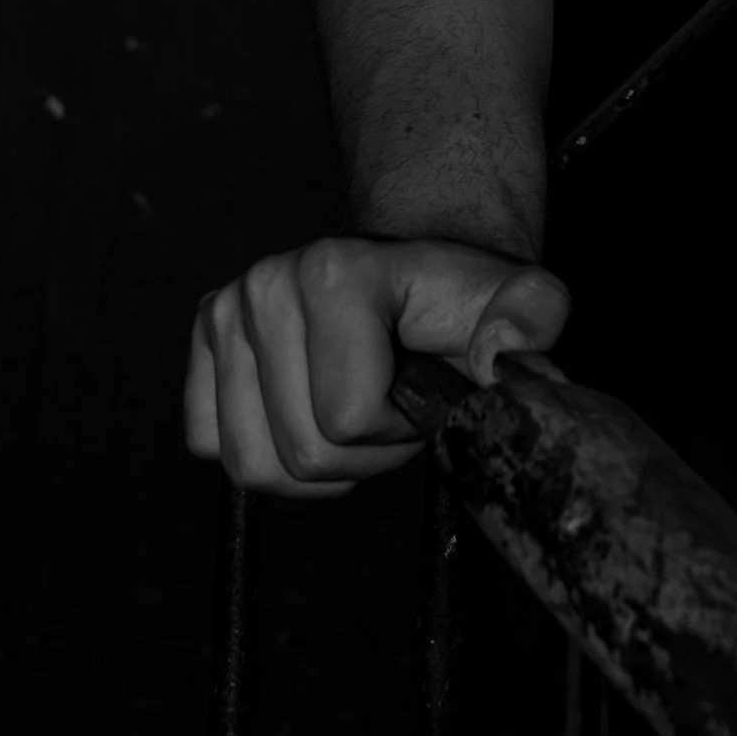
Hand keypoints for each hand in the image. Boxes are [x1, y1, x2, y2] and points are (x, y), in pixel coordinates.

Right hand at [185, 236, 569, 496]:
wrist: (414, 275)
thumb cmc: (461, 300)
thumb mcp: (521, 299)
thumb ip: (533, 317)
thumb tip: (498, 355)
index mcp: (334, 271)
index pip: (348, 420)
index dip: (398, 428)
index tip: (420, 390)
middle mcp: (266, 283)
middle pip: (301, 454)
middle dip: (359, 453)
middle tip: (389, 403)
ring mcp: (226, 311)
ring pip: (253, 464)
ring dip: (314, 461)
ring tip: (353, 407)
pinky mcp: (204, 346)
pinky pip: (213, 447)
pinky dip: (268, 453)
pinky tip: (308, 412)